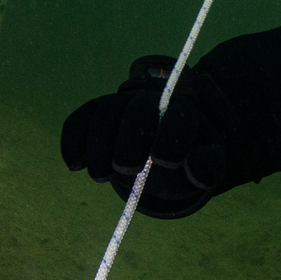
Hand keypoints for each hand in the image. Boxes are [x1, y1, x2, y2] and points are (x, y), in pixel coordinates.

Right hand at [60, 56, 236, 217]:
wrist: (163, 151)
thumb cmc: (186, 158)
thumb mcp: (205, 165)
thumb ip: (207, 167)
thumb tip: (197, 168)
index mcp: (182, 112)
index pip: (178, 116)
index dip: (170, 137)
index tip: (163, 163)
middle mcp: (149, 102)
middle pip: (137, 109)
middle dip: (129, 141)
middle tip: (128, 170)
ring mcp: (119, 105)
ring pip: (104, 113)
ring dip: (98, 147)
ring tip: (102, 177)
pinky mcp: (94, 114)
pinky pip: (78, 120)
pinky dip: (73, 141)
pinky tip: (76, 165)